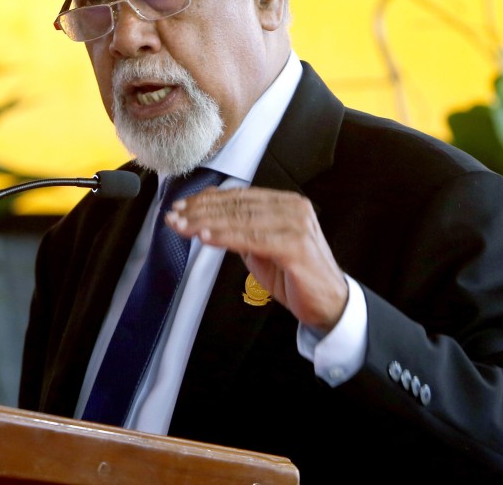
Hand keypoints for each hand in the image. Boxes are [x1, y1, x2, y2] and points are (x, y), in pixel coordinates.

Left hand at [166, 186, 347, 331]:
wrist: (328, 305)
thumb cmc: (295, 276)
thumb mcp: (261, 246)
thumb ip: (239, 228)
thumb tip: (207, 213)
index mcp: (285, 203)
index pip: (238, 197)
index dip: (206, 200)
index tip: (180, 206)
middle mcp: (292, 208)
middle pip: (237, 206)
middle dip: (200, 211)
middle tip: (174, 216)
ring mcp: (296, 226)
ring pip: (241, 220)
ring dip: (206, 223)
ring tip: (182, 226)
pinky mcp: (296, 247)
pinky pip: (252, 239)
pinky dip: (226, 237)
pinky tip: (205, 238)